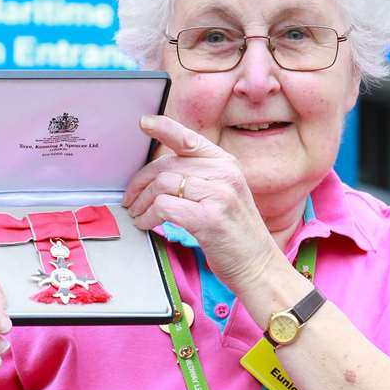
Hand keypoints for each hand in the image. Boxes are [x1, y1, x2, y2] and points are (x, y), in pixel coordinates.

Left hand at [123, 114, 282, 293]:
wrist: (259, 265)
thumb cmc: (236, 233)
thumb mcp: (224, 194)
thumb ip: (199, 177)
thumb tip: (160, 172)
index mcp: (227, 164)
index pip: (190, 139)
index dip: (164, 128)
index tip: (145, 123)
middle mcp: (224, 174)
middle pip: (167, 165)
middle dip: (141, 182)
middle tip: (130, 197)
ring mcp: (218, 195)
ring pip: (162, 185)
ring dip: (142, 202)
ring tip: (138, 213)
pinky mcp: (209, 218)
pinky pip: (164, 207)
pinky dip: (149, 216)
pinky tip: (147, 224)